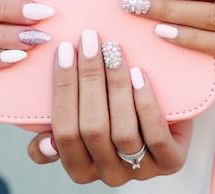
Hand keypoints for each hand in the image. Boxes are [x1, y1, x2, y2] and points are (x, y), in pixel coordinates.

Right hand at [27, 30, 191, 185]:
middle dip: (89, 79)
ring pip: (122, 132)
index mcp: (79, 168)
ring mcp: (140, 170)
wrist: (167, 115)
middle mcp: (107, 174)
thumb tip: (44, 140)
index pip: (63, 132)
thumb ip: (56, 126)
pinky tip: (139, 75)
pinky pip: (156, 136)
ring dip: (116, 86)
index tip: (64, 51)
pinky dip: (145, 104)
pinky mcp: (170, 162)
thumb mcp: (83, 119)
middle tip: (90, 41)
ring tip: (113, 51)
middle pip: (92, 128)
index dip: (62, 90)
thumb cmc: (115, 113)